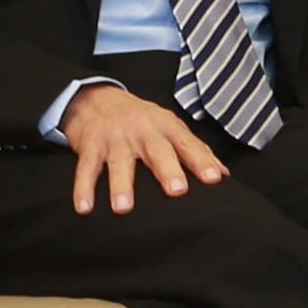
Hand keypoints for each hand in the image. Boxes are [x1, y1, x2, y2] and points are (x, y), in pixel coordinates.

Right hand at [60, 83, 227, 213]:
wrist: (96, 98)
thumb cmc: (142, 120)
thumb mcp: (170, 128)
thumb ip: (195, 150)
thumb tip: (225, 174)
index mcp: (167, 127)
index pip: (188, 144)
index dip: (202, 161)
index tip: (215, 179)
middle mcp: (143, 131)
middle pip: (157, 151)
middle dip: (167, 170)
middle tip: (177, 192)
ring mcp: (116, 138)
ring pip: (119, 162)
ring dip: (121, 185)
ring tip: (123, 209)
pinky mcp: (91, 146)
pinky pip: (86, 169)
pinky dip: (83, 188)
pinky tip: (84, 208)